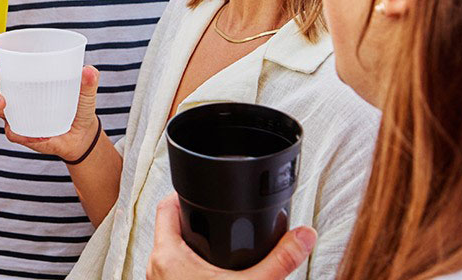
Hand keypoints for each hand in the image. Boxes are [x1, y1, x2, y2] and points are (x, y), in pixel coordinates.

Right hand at [0, 51, 102, 158]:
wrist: (81, 136)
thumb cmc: (77, 105)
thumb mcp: (84, 91)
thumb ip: (88, 81)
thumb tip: (89, 70)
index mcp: (24, 75)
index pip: (3, 59)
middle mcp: (12, 91)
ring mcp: (13, 112)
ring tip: (1, 103)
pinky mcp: (19, 133)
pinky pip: (12, 132)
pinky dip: (19, 132)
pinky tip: (31, 133)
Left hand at [146, 194, 315, 279]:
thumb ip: (278, 261)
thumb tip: (304, 236)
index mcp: (168, 255)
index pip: (166, 206)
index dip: (183, 194)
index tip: (201, 190)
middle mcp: (157, 267)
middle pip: (168, 227)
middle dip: (192, 220)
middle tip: (213, 214)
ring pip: (169, 251)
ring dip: (189, 244)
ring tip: (212, 238)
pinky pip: (173, 271)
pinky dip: (189, 265)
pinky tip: (209, 269)